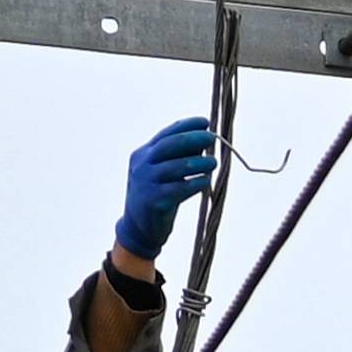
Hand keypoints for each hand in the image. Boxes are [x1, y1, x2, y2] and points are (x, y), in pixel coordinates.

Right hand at [113, 117, 218, 261]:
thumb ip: (177, 156)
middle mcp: (142, 166)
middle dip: (194, 138)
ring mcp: (146, 184)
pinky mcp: (154, 202)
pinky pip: (180, 189)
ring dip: (199, 162)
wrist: (138, 229)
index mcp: (142, 155)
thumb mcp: (161, 172)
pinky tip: (205, 181)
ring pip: (177, 167)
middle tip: (212, 138)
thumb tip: (204, 139)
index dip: (187, 125)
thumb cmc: (157, 195)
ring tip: (213, 162)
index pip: (166, 134)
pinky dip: (196, 183)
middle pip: (170, 145)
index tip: (205, 122)